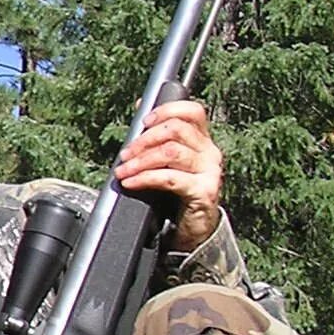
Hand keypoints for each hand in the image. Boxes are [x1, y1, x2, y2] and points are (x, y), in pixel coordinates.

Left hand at [114, 99, 224, 253]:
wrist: (195, 227)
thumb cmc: (178, 192)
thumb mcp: (169, 161)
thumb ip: (158, 136)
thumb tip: (141, 106)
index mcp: (202, 140)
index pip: (192, 111)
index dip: (167, 111)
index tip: (144, 121)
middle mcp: (210, 151)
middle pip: (176, 130)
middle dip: (144, 140)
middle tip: (125, 154)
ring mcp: (209, 171)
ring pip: (171, 152)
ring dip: (140, 160)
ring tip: (123, 171)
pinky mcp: (203, 191)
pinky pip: (170, 178)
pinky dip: (145, 178)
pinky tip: (132, 182)